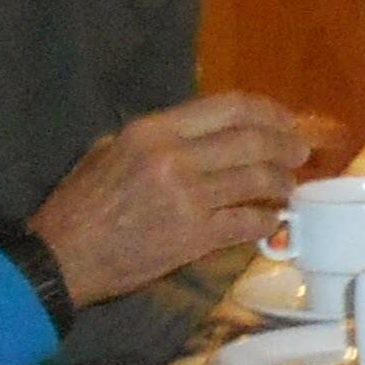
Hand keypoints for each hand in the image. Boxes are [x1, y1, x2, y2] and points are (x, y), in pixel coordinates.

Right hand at [31, 90, 320, 304]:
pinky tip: (270, 219)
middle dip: (286, 145)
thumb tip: (205, 132)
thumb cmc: (81, 202)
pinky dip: (266, 220)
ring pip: (257, 182)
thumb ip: (159, 137)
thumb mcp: (110, 149)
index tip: (283, 119)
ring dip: (282, 183)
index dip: (267, 111)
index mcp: (154, 130)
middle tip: (300, 152)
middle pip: (252, 142)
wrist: (64, 257)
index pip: (228, 108)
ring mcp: (188, 199)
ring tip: (289, 186)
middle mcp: (175, 158)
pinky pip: (246, 222)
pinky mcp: (195, 238)